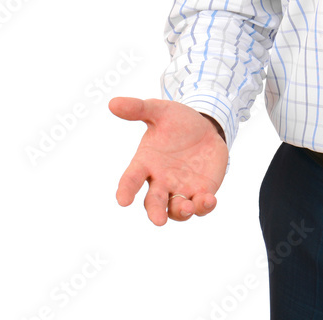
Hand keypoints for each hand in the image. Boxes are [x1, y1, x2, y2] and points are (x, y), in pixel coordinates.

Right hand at [109, 97, 227, 225]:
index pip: (131, 179)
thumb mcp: (161, 110)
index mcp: (146, 163)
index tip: (122, 200)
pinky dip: (204, 206)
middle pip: (153, 203)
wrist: (205, 127)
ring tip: (187, 208)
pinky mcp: (202, 190)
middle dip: (155, 212)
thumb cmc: (177, 122)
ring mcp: (181, 188)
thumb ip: (139, 108)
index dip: (126, 190)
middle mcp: (161, 181)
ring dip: (181, 212)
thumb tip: (113, 102)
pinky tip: (209, 200)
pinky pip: (201, 205)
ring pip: (177, 209)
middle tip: (159, 220)